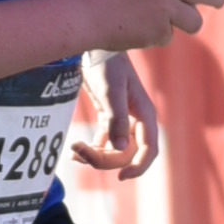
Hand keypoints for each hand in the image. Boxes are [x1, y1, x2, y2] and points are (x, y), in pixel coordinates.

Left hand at [72, 50, 159, 181]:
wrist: (94, 46)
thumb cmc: (107, 63)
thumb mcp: (111, 90)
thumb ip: (117, 118)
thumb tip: (121, 148)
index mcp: (144, 114)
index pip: (149, 149)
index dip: (139, 167)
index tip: (121, 177)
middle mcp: (136, 120)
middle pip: (127, 154)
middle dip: (105, 160)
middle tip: (80, 153)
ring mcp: (123, 120)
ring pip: (114, 151)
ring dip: (95, 156)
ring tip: (74, 151)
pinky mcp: (108, 118)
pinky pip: (103, 143)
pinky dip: (91, 149)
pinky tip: (74, 150)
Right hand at [75, 0, 223, 56]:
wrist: (86, 16)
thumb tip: (188, 2)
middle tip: (219, 1)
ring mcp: (166, 6)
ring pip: (194, 20)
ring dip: (185, 25)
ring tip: (159, 25)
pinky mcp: (162, 29)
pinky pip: (168, 36)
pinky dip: (155, 37)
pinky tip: (136, 31)